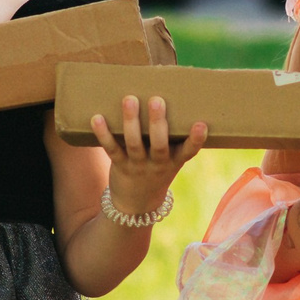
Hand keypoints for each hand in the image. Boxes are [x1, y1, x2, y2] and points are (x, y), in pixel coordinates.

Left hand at [89, 95, 209, 218]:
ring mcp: (138, 166)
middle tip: (157, 100)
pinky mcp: (120, 166)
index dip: (197, 139)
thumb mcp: (171, 160)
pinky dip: (104, 133)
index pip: (189, 151)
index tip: (201, 124)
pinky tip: (97, 118)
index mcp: (175, 161)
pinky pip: (111, 149)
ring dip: (131, 121)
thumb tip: (166, 94)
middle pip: (160, 144)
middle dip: (158, 122)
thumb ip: (172, 136)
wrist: (137, 205)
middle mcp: (158, 164)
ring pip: (135, 143)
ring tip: (130, 99)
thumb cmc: (156, 171)